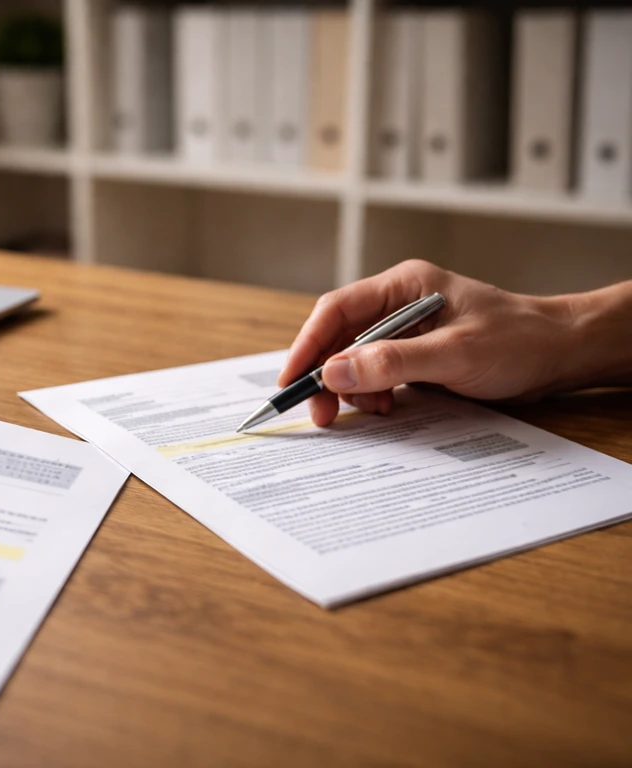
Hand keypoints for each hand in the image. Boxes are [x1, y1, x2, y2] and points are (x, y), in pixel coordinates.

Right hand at [280, 260, 605, 426]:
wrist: (560, 356)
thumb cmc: (519, 341)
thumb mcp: (454, 354)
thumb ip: (392, 362)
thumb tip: (335, 372)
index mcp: (404, 285)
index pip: (337, 310)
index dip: (308, 345)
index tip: (292, 380)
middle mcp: (399, 303)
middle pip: (340, 338)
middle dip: (326, 375)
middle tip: (320, 412)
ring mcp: (406, 330)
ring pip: (355, 360)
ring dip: (352, 389)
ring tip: (370, 410)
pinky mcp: (415, 355)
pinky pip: (377, 374)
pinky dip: (373, 394)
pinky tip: (387, 407)